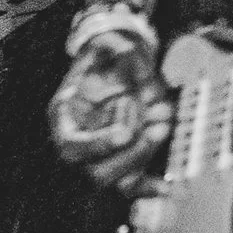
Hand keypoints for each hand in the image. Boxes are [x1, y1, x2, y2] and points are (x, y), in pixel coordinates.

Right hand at [50, 33, 174, 195]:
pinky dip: (150, 186)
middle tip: (157, 129)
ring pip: (119, 180)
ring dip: (146, 159)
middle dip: (132, 153)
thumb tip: (128, 54)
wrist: (116, 68)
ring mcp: (102, 157)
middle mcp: (81, 144)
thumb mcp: (105, 46)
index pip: (72, 144)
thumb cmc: (106, 61)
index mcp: (66, 118)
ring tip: (164, 129)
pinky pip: (133, 186)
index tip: (124, 133)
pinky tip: (167, 186)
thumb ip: (113, 48)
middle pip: (98, 171)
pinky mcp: (122, 161)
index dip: (98, 144)